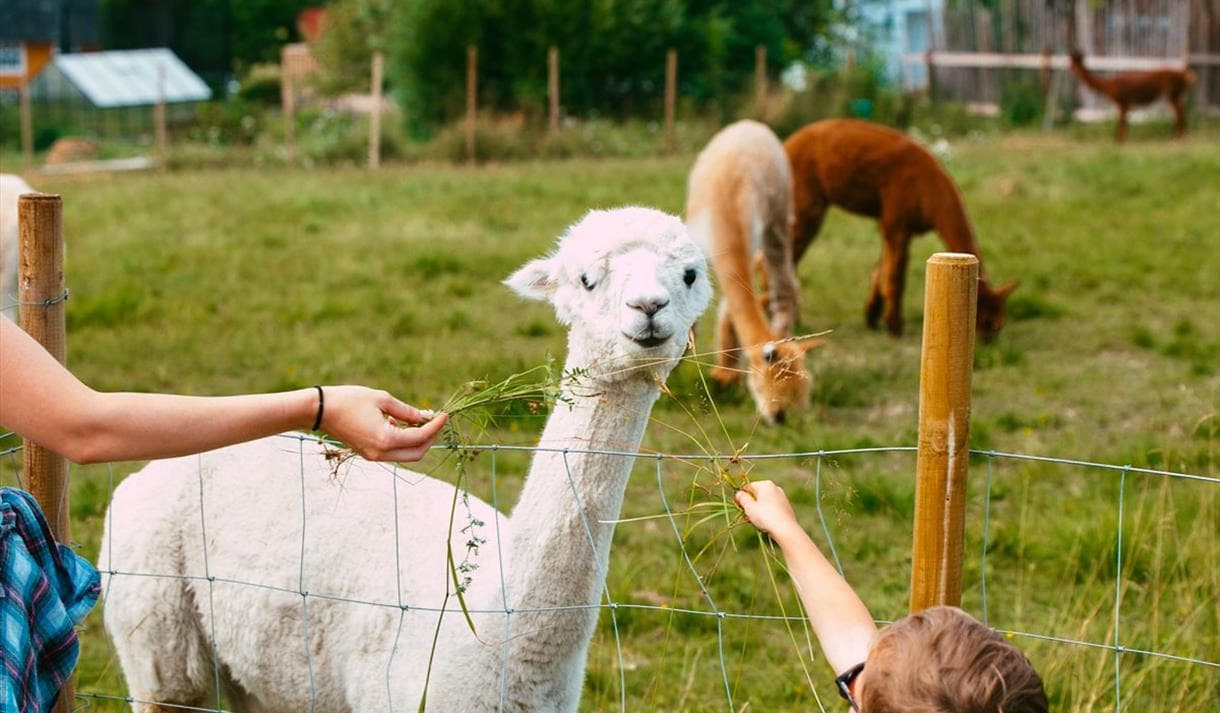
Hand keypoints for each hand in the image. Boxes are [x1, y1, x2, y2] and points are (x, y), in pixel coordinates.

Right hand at [319, 386, 448, 461]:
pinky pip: (393, 452)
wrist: (319, 410)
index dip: (436, 426)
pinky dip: (402, 440)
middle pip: (417, 454)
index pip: (420, 437)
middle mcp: (381, 453)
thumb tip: (424, 417)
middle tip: (434, 421)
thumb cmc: (349, 400)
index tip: (444, 415)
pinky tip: (399, 422)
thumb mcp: (382, 399)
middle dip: (430, 438)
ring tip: (417, 419)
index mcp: (386, 440)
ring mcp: (374, 456)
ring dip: (416, 440)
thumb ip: (406, 411)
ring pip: (406, 455)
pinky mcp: (368, 454)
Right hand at [735, 480, 801, 541]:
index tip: (738, 506)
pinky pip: (772, 508)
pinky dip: (767, 513)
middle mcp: (776, 488)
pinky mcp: (786, 507)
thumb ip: (742, 498)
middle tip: (747, 515)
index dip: (741, 496)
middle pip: (757, 494)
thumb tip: (739, 494)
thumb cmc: (765, 516)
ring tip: (756, 521)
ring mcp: (782, 498)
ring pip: (765, 502)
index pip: (748, 487)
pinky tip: (766, 523)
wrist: (786, 529)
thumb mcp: (749, 507)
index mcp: (766, 484)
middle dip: (750, 504)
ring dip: (758, 510)